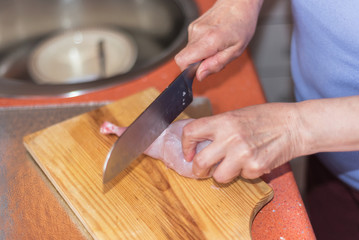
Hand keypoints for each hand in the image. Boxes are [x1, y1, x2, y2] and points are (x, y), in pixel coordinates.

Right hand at [175, 0, 262, 80]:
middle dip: (198, 64)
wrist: (239, 2)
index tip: (201, 70)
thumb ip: (216, 64)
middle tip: (215, 57)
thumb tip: (200, 75)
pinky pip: (192, 44)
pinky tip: (214, 40)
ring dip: (202, 55)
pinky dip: (202, 47)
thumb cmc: (242, 24)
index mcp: (209, 40)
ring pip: (190, 52)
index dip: (188, 70)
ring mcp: (194, 28)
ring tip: (218, 46)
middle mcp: (198, 33)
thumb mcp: (236, 51)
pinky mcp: (193, 26)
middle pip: (185, 58)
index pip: (182, 61)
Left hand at [181, 103, 303, 182]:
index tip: (188, 152)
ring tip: (232, 165)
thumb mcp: (237, 115)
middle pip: (200, 162)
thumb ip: (218, 128)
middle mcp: (230, 138)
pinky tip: (253, 160)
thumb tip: (201, 142)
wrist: (295, 125)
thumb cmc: (267, 118)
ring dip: (222, 174)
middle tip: (200, 170)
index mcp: (223, 121)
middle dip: (197, 170)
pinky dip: (245, 172)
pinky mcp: (255, 168)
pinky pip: (241, 177)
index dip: (185, 145)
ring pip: (219, 176)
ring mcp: (243, 155)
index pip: (191, 132)